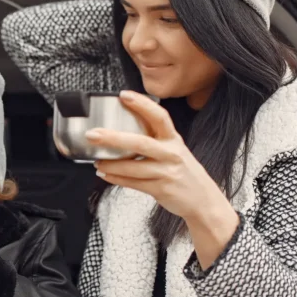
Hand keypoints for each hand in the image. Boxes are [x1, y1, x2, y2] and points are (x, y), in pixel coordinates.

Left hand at [87, 90, 230, 221]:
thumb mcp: (175, 151)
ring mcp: (166, 172)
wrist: (203, 201)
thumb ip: (154, 141)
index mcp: (174, 140)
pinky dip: (116, 178)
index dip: (142, 104)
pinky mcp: (160, 189)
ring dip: (111, 164)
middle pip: (140, 142)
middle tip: (93, 134)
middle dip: (113, 138)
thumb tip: (122, 133)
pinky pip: (133, 183)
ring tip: (97, 161)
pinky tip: (105, 174)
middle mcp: (171, 154)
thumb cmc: (184, 173)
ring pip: (133, 167)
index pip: (159, 116)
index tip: (124, 95)